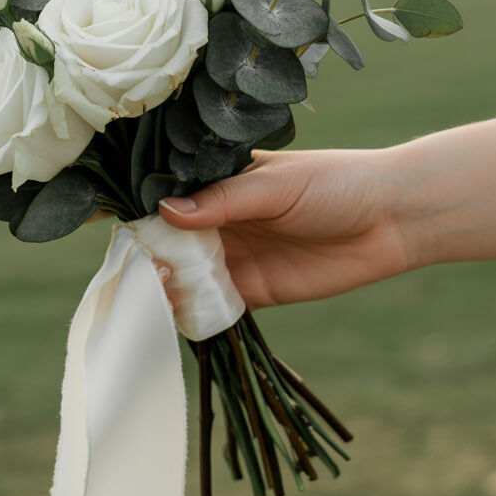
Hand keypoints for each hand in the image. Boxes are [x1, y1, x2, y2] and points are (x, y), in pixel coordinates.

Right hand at [157, 147, 408, 307]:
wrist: (390, 221)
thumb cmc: (335, 184)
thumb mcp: (277, 185)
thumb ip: (224, 200)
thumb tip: (166, 211)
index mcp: (217, 182)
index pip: (165, 192)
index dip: (135, 204)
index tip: (105, 216)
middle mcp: (217, 220)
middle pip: (164, 239)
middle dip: (144, 252)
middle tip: (133, 263)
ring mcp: (232, 257)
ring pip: (182, 274)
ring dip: (162, 284)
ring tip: (150, 288)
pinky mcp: (252, 292)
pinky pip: (211, 306)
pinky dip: (190, 312)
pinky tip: (174, 313)